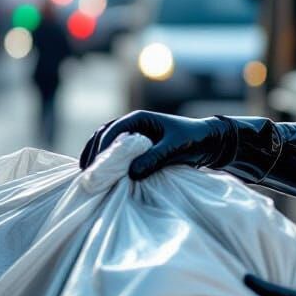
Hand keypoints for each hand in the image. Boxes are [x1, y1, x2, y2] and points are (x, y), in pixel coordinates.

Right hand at [79, 111, 233, 179]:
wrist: (208, 141)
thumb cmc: (193, 139)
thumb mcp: (176, 147)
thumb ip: (155, 158)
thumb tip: (131, 172)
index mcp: (139, 118)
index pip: (112, 131)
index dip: (102, 149)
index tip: (96, 167)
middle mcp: (132, 124)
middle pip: (103, 137)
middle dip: (94, 154)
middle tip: (87, 175)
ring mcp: (133, 135)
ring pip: (106, 144)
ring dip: (97, 158)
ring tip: (89, 178)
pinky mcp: (137, 148)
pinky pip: (116, 154)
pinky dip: (107, 163)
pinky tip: (102, 177)